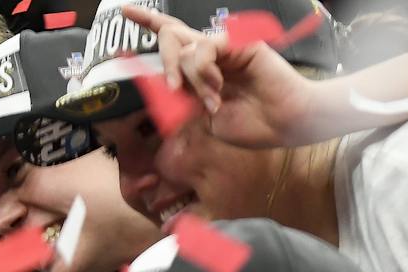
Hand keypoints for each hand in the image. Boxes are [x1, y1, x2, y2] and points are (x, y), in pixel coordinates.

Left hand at [121, 4, 319, 146]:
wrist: (281, 124)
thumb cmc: (248, 124)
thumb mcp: (202, 116)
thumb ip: (181, 98)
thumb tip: (160, 85)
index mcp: (199, 68)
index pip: (171, 38)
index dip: (148, 23)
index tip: (125, 11)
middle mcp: (209, 51)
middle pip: (170, 37)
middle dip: (165, 64)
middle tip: (174, 89)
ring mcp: (224, 45)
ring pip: (186, 48)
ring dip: (192, 80)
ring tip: (212, 99)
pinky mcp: (238, 41)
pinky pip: (204, 48)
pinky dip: (204, 71)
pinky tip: (217, 87)